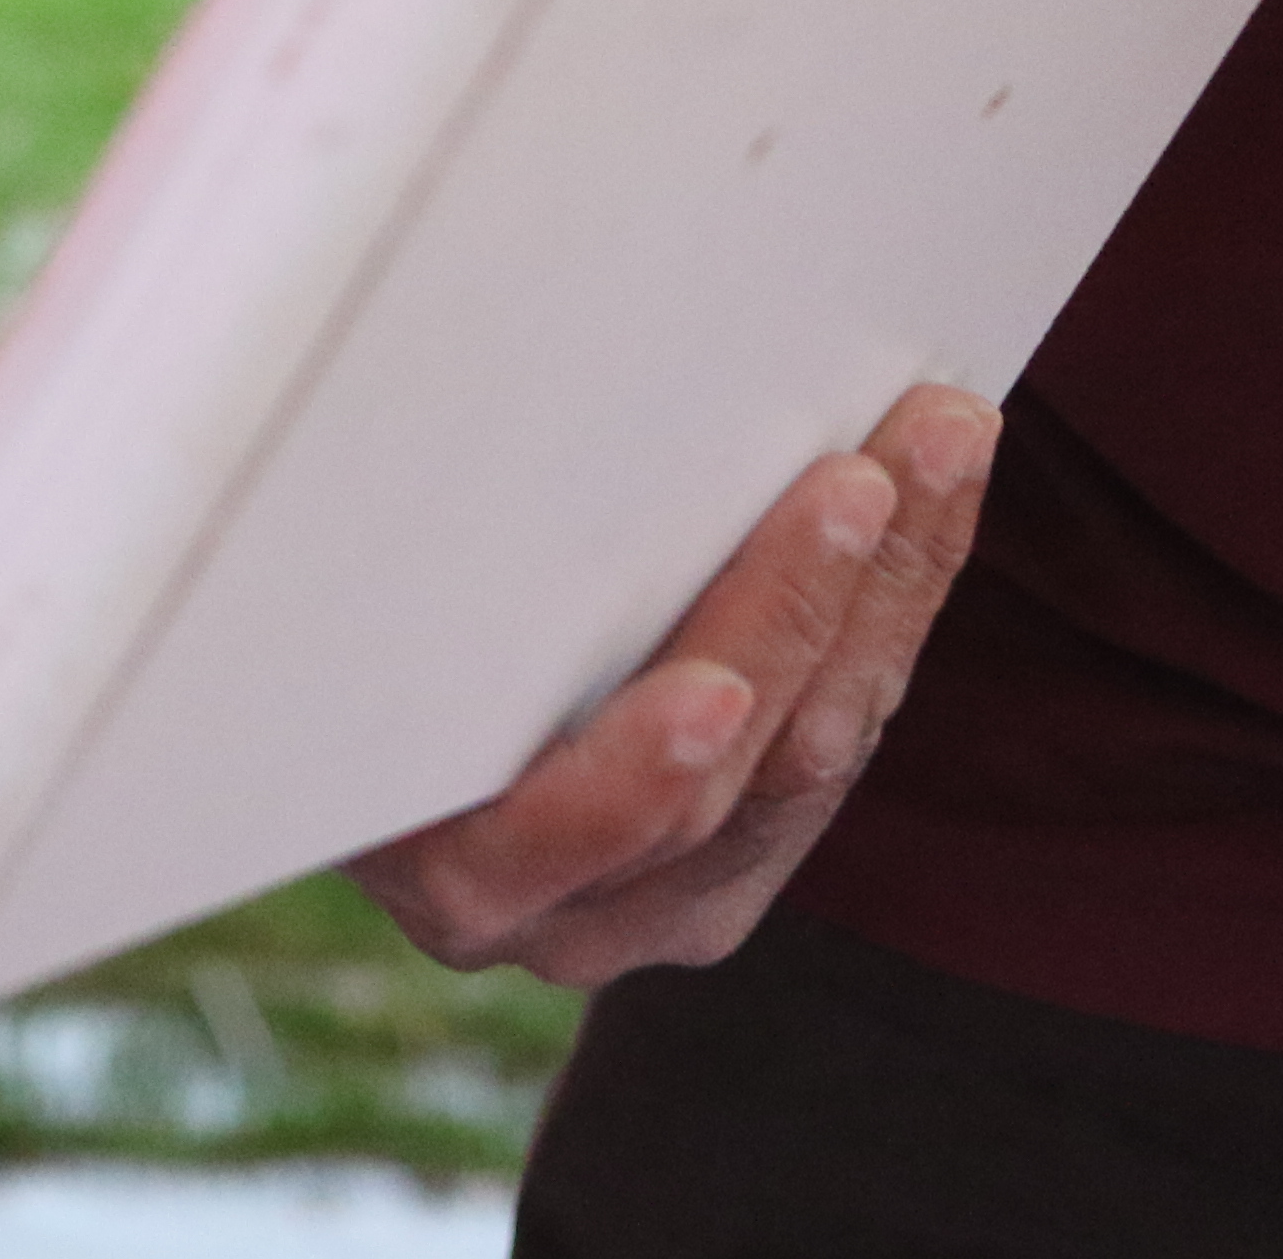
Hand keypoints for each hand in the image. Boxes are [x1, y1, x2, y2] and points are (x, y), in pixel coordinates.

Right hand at [349, 385, 992, 988]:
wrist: (398, 699)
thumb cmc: (348, 605)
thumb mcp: (354, 599)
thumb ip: (410, 564)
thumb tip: (378, 375)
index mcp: (423, 860)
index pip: (541, 842)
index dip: (627, 784)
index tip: (710, 702)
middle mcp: (539, 906)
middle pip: (710, 789)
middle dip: (792, 616)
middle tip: (858, 483)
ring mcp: (650, 896)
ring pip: (806, 758)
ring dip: (882, 588)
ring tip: (932, 445)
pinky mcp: (736, 859)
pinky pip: (842, 737)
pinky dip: (894, 599)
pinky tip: (933, 490)